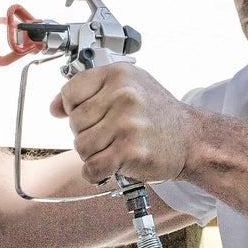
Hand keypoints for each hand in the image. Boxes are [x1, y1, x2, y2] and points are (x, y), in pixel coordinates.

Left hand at [50, 63, 192, 183]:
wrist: (192, 140)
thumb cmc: (158, 115)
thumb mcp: (128, 88)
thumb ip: (90, 92)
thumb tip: (55, 107)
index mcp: (120, 74)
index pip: (71, 91)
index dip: (74, 108)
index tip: (91, 115)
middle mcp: (124, 95)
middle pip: (74, 122)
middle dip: (87, 133)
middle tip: (111, 134)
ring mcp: (127, 123)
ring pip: (81, 146)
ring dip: (93, 154)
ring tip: (115, 148)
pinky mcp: (129, 151)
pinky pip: (92, 167)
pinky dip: (96, 172)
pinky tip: (110, 166)